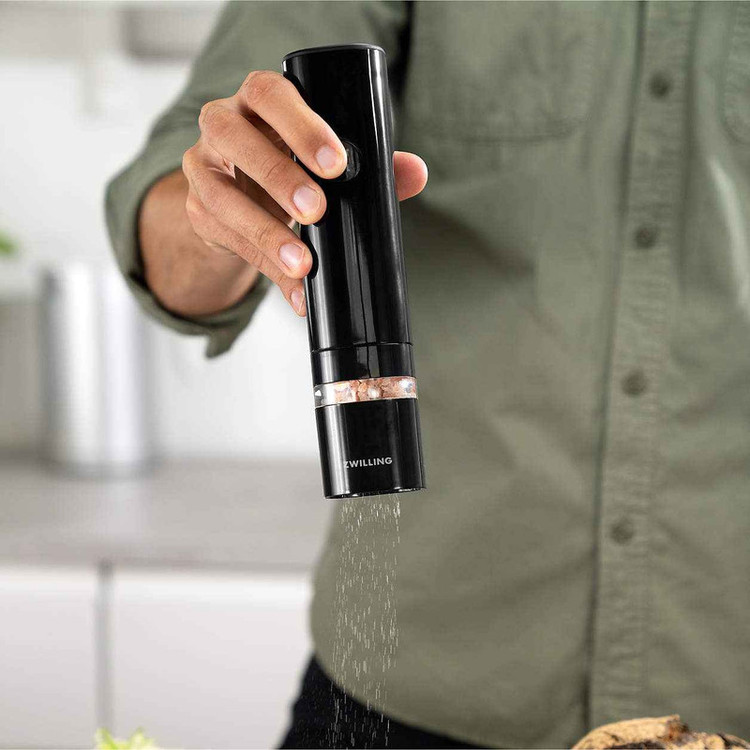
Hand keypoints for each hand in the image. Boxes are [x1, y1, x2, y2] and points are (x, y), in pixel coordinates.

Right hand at [180, 70, 427, 315]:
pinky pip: (227, 239)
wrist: (242, 196)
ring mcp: (203, 167)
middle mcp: (222, 123)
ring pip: (221, 195)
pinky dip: (264, 267)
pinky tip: (295, 287)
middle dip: (278, 176)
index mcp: (259, 100)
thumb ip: (371, 164)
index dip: (300, 126)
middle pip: (234, 136)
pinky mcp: (199, 210)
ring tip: (303, 262)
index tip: (336, 164)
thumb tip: (416, 173)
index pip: (269, 94)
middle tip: (317, 211)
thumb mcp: (325, 160)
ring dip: (264, 232)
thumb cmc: (292, 165)